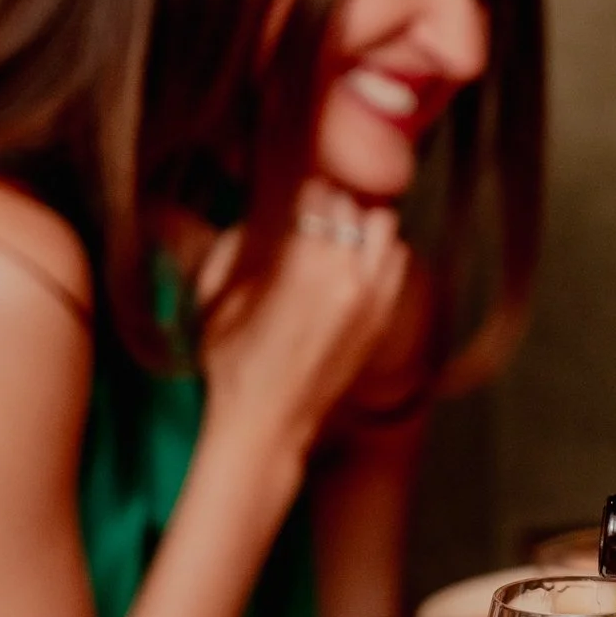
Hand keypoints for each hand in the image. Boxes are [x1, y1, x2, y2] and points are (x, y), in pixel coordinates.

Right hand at [195, 188, 410, 466]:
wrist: (268, 424)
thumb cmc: (233, 364)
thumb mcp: (217, 298)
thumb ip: (233, 247)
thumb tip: (252, 217)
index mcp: (302, 269)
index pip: (319, 198)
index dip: (303, 191)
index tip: (293, 194)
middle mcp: (347, 280)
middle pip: (353, 208)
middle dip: (331, 205)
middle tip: (311, 213)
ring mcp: (372, 301)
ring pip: (384, 228)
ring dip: (361, 224)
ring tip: (337, 235)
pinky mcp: (383, 319)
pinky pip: (397, 261)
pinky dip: (380, 253)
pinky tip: (355, 263)